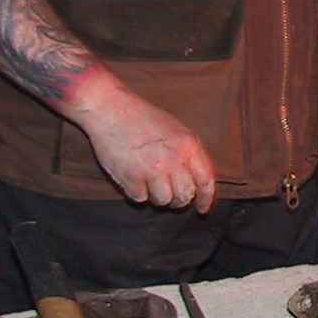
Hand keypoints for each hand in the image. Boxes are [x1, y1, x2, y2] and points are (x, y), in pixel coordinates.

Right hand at [68, 73, 218, 213]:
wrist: (110, 108)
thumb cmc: (143, 117)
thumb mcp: (177, 129)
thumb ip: (188, 153)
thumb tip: (198, 181)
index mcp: (188, 145)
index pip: (206, 180)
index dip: (207, 198)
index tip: (203, 209)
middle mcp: (173, 159)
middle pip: (185, 196)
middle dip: (179, 200)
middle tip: (171, 195)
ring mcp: (151, 170)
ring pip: (163, 201)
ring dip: (158, 197)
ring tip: (150, 182)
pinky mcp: (129, 177)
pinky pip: (140, 199)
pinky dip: (137, 192)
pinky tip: (133, 178)